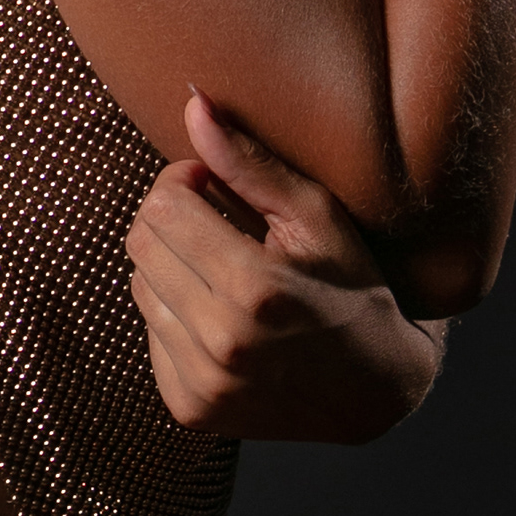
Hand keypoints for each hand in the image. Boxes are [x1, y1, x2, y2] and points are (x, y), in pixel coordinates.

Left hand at [127, 91, 447, 445]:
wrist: (376, 391)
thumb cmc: (353, 287)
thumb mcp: (317, 217)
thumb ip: (250, 164)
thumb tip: (193, 105)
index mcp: (256, 288)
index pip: (163, 205)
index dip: (182, 181)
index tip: (212, 183)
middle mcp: (223, 342)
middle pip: (142, 243)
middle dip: (172, 218)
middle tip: (216, 221)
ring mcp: (203, 383)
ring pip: (140, 286)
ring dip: (172, 266)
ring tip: (224, 270)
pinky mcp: (191, 409)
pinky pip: (150, 334)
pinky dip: (177, 315)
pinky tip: (223, 317)